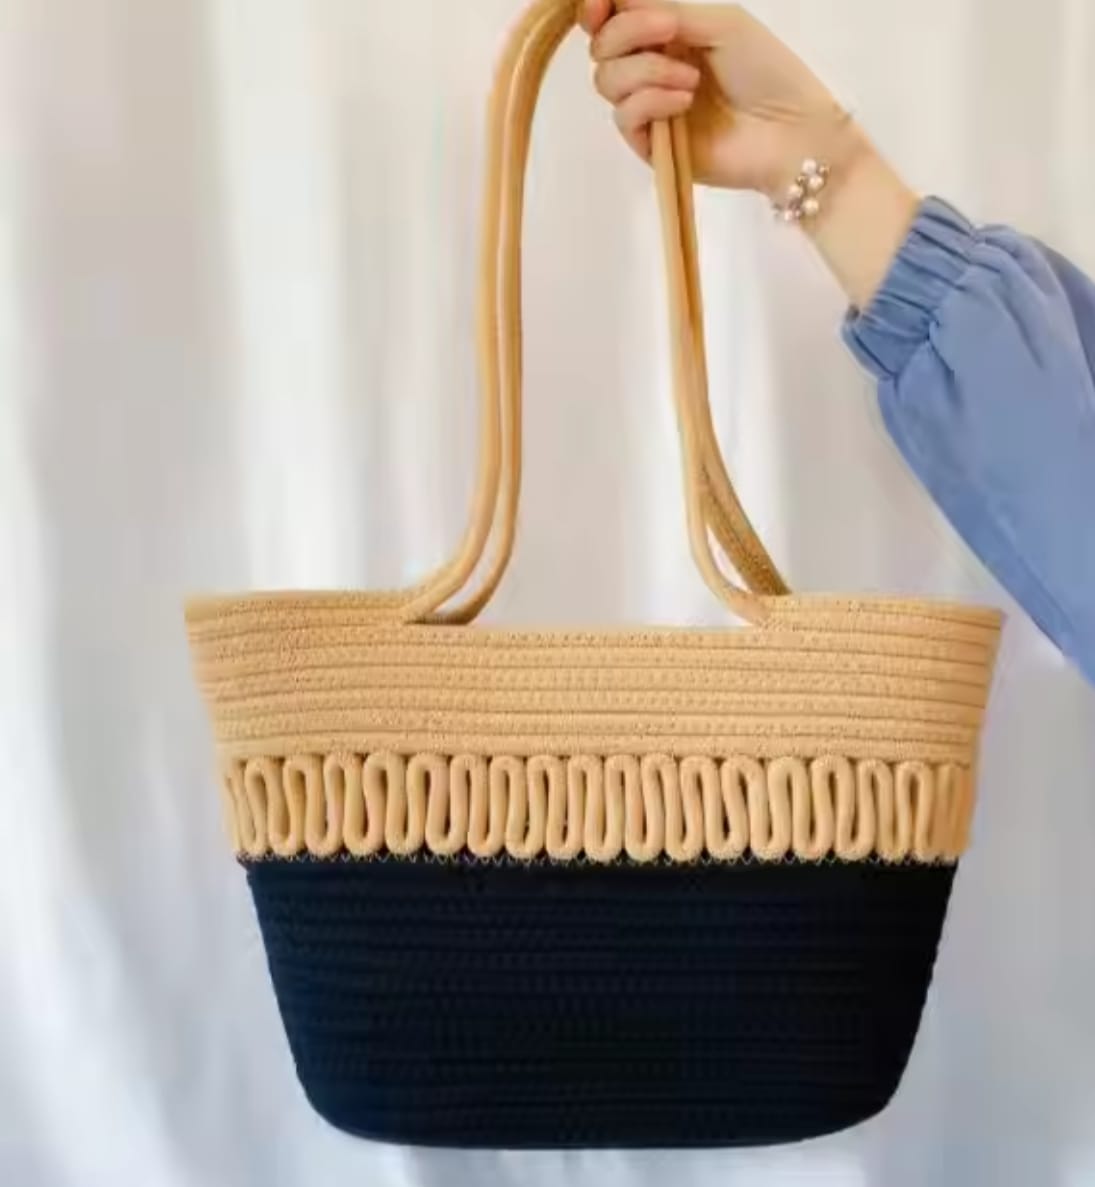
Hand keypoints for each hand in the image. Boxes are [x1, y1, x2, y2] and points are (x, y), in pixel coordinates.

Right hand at [580, 0, 855, 200]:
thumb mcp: (720, 24)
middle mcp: (651, 70)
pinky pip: (625, 117)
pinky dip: (651, 102)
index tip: (601, 5)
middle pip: (601, 49)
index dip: (597, 8)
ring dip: (647, 70)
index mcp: (666, 36)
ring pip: (607, 81)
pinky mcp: (650, 146)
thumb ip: (666, 9)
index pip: (613, 21)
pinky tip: (685, 102)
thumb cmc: (766, 71)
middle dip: (627, 33)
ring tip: (692, 80)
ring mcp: (649, 110)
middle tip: (669, 30)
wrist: (788, 132)